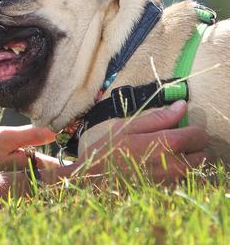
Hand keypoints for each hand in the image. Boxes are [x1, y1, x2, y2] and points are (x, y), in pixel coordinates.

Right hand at [70, 100, 208, 183]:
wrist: (95, 179)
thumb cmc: (109, 149)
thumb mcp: (129, 126)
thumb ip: (159, 117)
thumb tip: (181, 105)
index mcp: (168, 144)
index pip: (199, 134)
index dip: (190, 128)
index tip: (177, 128)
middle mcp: (176, 165)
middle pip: (203, 153)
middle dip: (192, 145)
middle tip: (172, 141)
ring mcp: (174, 181)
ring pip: (197, 167)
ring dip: (188, 159)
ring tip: (166, 155)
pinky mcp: (169, 192)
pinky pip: (186, 179)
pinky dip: (180, 172)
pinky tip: (160, 167)